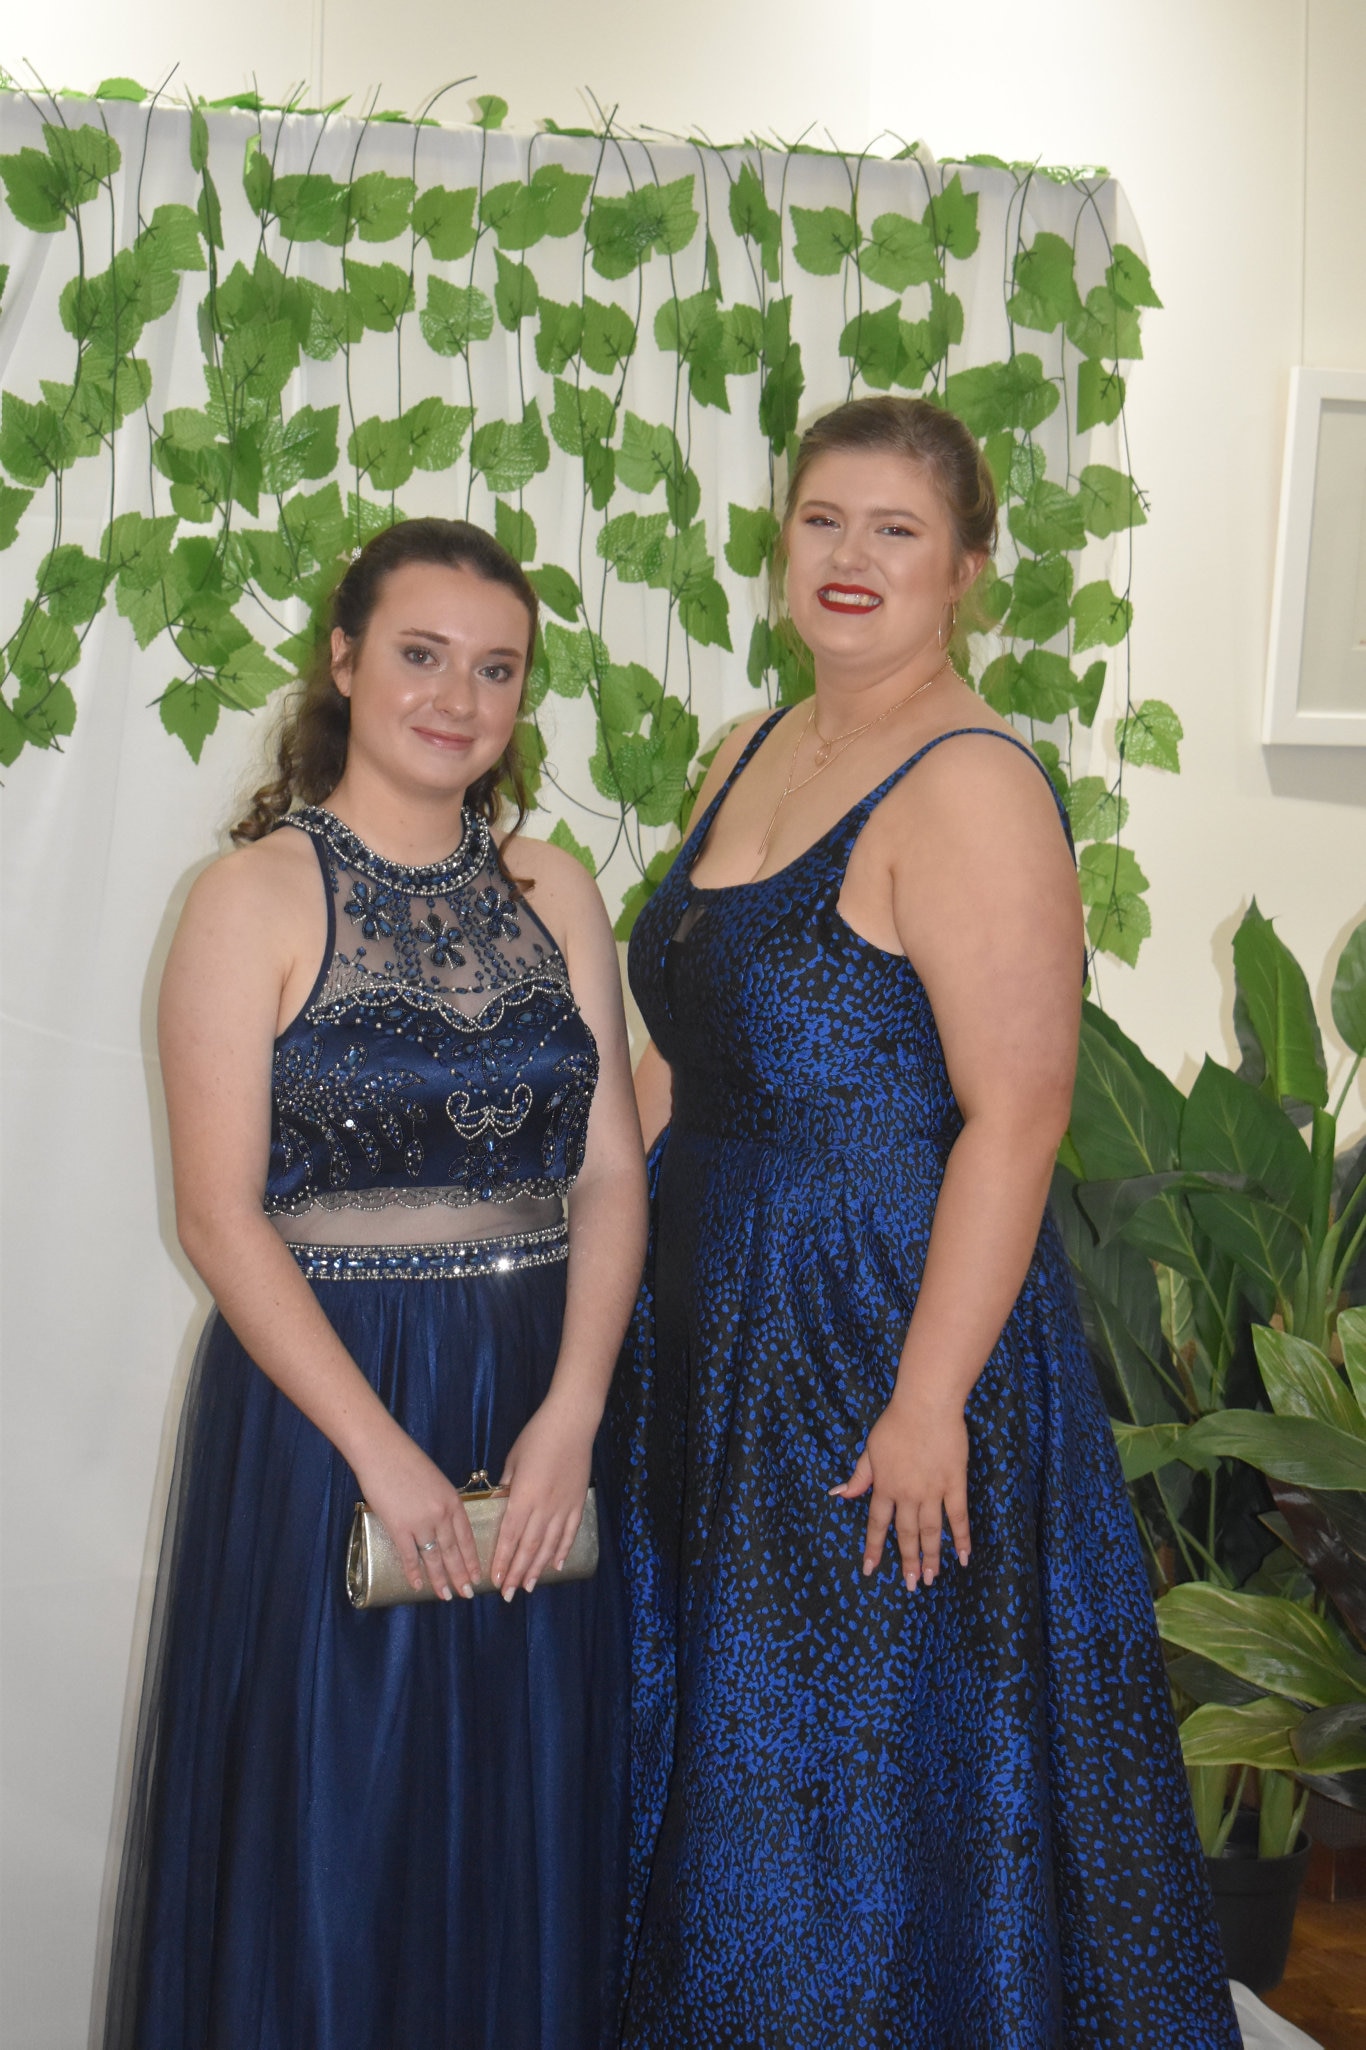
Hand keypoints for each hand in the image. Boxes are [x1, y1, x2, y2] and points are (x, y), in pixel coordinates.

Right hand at [354, 1431, 481, 1601]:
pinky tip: (418, 1585)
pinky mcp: (398, 1527)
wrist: (382, 1451)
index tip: (478, 1575)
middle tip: (467, 1594)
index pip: (467, 1536)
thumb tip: (442, 1524)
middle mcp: (441, 1514)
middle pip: (454, 1551)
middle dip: (462, 1575)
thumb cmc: (407, 1461)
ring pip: (435, 1557)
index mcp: (453, 1501)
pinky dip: (413, 1572)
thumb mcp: (435, 1480)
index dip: (472, 1558)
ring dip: (441, 1579)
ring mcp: (420, 1522)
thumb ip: (441, 1503)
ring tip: (447, 1596)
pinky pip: (409, 1555)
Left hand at [490, 1396, 595, 1599]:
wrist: (571, 1423)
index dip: (503, 1561)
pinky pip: (569, 1533)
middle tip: (508, 1595)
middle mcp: (543, 1507)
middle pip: (528, 1548)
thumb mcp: (513, 1459)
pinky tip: (556, 1565)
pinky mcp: (578, 1502)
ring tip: (528, 1587)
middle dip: (517, 1573)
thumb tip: (501, 1504)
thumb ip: (507, 1486)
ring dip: (538, 1569)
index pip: (510, 1537)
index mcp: (523, 1496)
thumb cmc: (537, 1437)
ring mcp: (563, 1507)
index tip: (495, 1581)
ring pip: (549, 1546)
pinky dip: (562, 1551)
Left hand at [830, 1390, 970, 1589]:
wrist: (925, 1405)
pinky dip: (961, 1538)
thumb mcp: (871, 1450)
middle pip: (907, 1534)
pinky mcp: (954, 1483)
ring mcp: (932, 1490)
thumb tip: (838, 1494)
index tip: (870, 1570)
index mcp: (884, 1486)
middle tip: (911, 1585)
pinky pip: (958, 1516)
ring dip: (931, 1557)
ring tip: (931, 1579)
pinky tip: (964, 1556)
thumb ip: (859, 1476)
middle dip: (908, 1561)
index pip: (877, 1524)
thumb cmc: (895, 1424)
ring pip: (931, 1531)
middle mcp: (907, 1494)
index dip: (874, 1548)